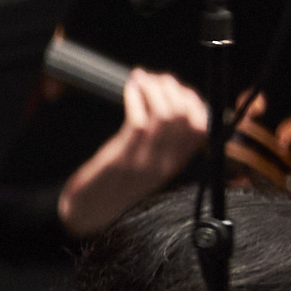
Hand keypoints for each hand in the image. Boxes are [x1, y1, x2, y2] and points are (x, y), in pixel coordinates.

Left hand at [57, 67, 212, 236]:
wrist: (89, 212)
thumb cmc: (115, 183)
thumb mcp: (149, 163)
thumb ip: (164, 141)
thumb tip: (173, 102)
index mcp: (175, 163)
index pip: (200, 127)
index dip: (192, 100)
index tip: (176, 88)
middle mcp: (164, 162)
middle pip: (183, 115)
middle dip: (172, 88)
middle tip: (156, 79)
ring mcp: (144, 161)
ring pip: (164, 114)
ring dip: (154, 88)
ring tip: (142, 79)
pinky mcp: (122, 159)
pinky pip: (137, 121)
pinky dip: (136, 97)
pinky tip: (130, 89)